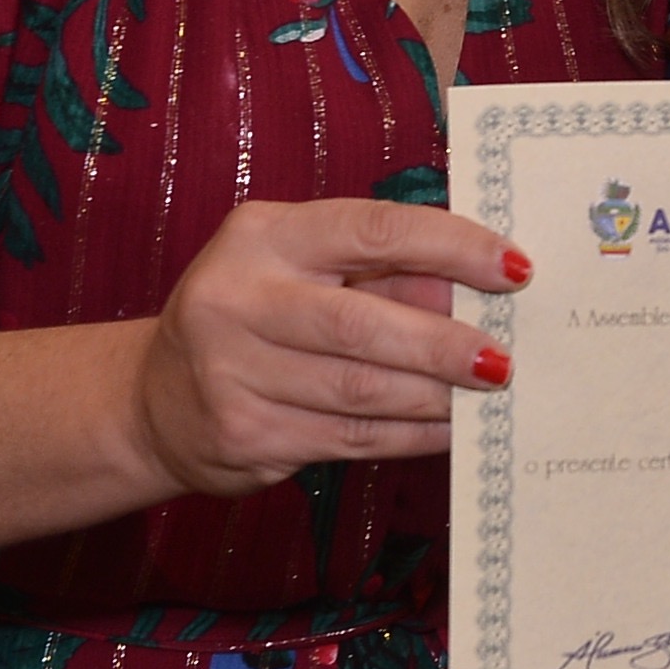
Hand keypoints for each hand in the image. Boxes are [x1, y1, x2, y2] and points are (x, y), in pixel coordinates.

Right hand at [131, 198, 527, 497]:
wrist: (154, 399)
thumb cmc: (255, 314)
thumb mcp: (302, 267)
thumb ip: (381, 270)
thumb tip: (476, 288)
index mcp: (263, 235)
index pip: (372, 229)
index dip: (451, 246)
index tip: (515, 267)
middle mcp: (236, 299)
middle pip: (362, 324)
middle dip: (445, 344)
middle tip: (504, 358)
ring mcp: (231, 374)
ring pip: (360, 391)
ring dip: (436, 397)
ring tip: (489, 394)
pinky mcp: (244, 437)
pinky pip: (350, 439)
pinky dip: (411, 435)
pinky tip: (450, 429)